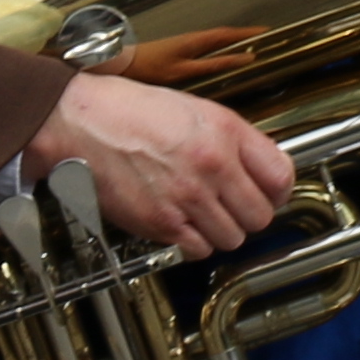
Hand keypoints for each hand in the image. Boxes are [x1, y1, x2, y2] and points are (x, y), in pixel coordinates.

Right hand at [28, 72, 293, 255]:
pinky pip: (199, 250)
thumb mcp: (196, 109)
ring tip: (204, 214)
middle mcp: (212, 166)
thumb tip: (262, 170)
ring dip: (222, 231)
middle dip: (249, 214)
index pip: (281, 178)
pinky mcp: (161, 223)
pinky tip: (183, 223)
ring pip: (233, 238)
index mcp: (225, 133)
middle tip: (233, 206)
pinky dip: (194, 243)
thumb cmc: (129, 111)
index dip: (277, 190)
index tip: (268, 192)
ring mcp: (187, 198)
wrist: (78, 123)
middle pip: (260, 216)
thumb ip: (235, 140)